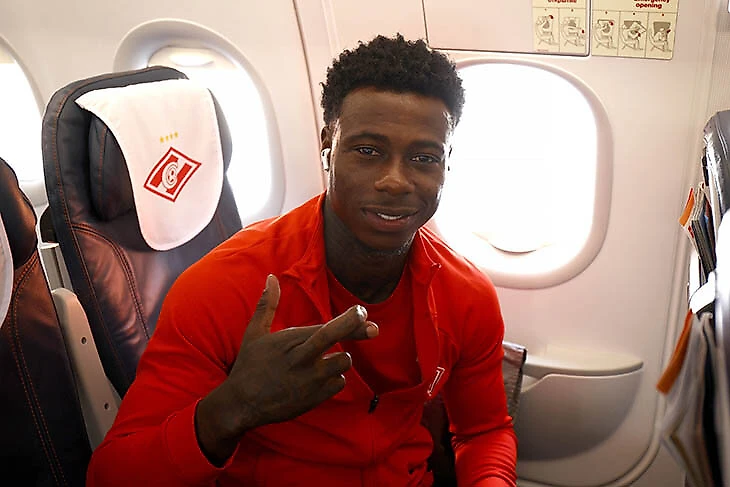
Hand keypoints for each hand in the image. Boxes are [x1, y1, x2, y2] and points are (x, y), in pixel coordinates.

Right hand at [195, 274, 377, 464]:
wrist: (241, 405)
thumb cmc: (249, 366)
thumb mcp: (254, 333)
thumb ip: (267, 304)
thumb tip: (271, 277)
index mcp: (289, 341)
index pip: (326, 327)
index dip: (349, 319)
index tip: (362, 311)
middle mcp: (301, 359)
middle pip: (334, 339)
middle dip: (356, 329)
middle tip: (373, 328)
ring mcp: (309, 381)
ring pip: (342, 363)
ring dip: (340, 359)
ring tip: (323, 360)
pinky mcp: (314, 399)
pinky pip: (338, 384)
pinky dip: (334, 379)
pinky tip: (317, 378)